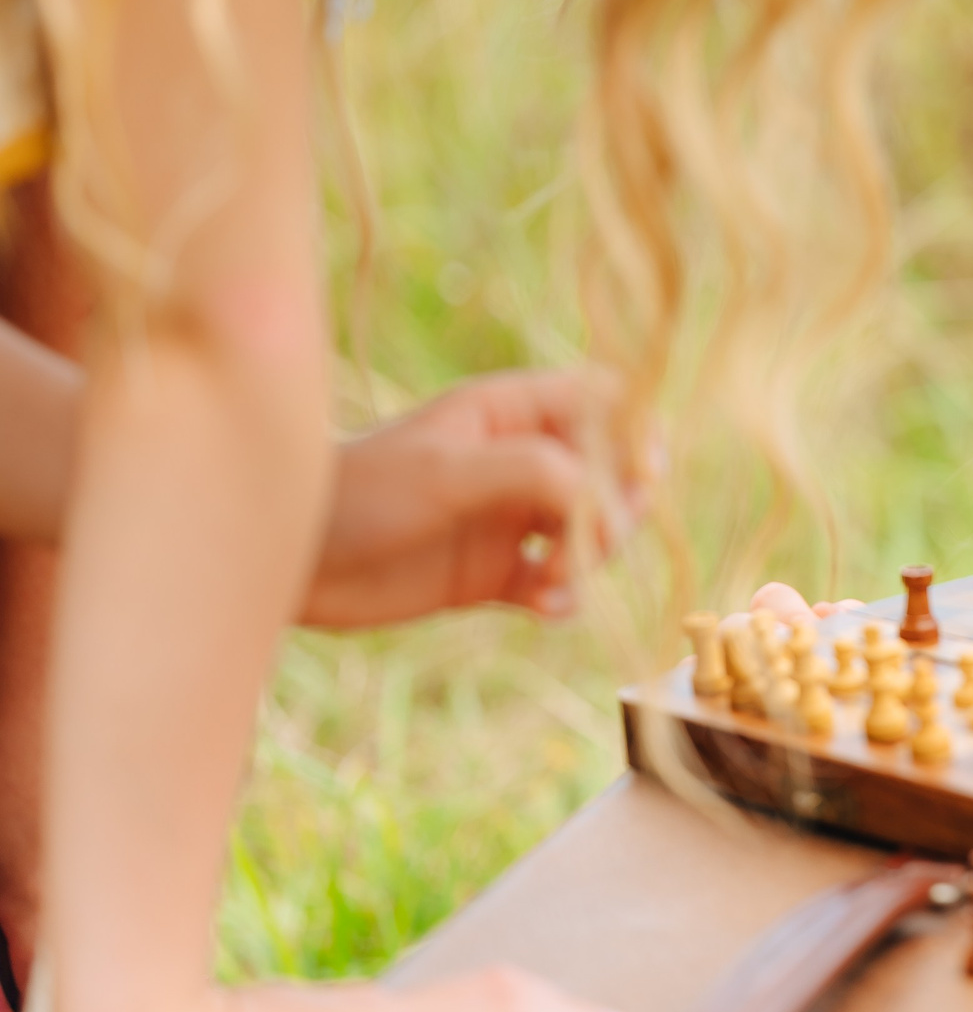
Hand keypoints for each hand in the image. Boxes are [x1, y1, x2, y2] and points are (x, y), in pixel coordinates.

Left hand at [301, 370, 647, 630]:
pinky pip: (556, 583)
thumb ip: (533, 472)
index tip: (641, 474)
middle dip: (616, 508)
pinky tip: (546, 610)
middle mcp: (519, 460)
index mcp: (510, 412)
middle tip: (591, 541)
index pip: (603, 401)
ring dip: (589, 558)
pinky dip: (564, 598)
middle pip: (610, 473)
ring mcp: (509, 518)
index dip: (635, 431)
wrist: (291, 564)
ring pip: (590, 530)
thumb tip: (605, 494)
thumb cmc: (359, 494)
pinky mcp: (493, 573)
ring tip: (555, 582)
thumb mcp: (448, 472)